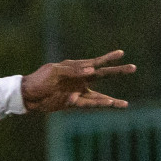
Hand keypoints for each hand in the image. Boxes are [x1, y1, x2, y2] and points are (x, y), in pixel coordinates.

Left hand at [21, 50, 136, 112]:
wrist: (27, 96)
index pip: (96, 62)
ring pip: (99, 96)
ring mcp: (77, 91)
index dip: (108, 58)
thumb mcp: (54, 71)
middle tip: (133, 68)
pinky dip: (98, 106)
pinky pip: (88, 104)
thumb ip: (73, 70)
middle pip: (103, 75)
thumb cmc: (39, 79)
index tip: (121, 53)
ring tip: (124, 104)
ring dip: (111, 100)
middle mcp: (80, 79)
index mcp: (76, 67)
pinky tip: (109, 107)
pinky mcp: (72, 103)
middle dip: (117, 72)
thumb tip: (92, 71)